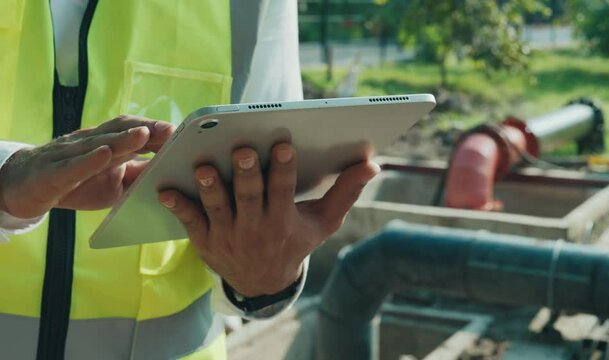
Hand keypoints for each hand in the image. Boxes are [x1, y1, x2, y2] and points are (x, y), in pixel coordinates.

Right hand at [0, 115, 174, 218]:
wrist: (22, 187)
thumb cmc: (74, 183)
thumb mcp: (112, 182)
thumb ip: (138, 174)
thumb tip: (173, 173)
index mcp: (106, 144)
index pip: (134, 131)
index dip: (157, 130)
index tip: (182, 131)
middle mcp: (89, 143)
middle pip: (119, 130)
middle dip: (147, 129)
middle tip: (171, 130)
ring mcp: (69, 155)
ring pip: (98, 143)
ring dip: (122, 139)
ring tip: (144, 135)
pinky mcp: (51, 174)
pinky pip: (71, 166)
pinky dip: (88, 160)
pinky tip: (103, 155)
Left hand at [158, 143, 379, 296]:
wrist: (263, 281)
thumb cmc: (296, 241)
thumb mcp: (324, 221)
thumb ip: (346, 192)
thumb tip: (372, 163)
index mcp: (284, 220)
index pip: (283, 191)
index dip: (282, 169)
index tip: (282, 144)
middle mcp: (255, 227)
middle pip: (249, 197)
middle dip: (246, 174)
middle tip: (241, 149)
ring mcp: (228, 234)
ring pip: (218, 208)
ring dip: (210, 188)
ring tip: (204, 167)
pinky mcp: (204, 239)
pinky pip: (189, 222)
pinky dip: (177, 207)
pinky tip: (164, 190)